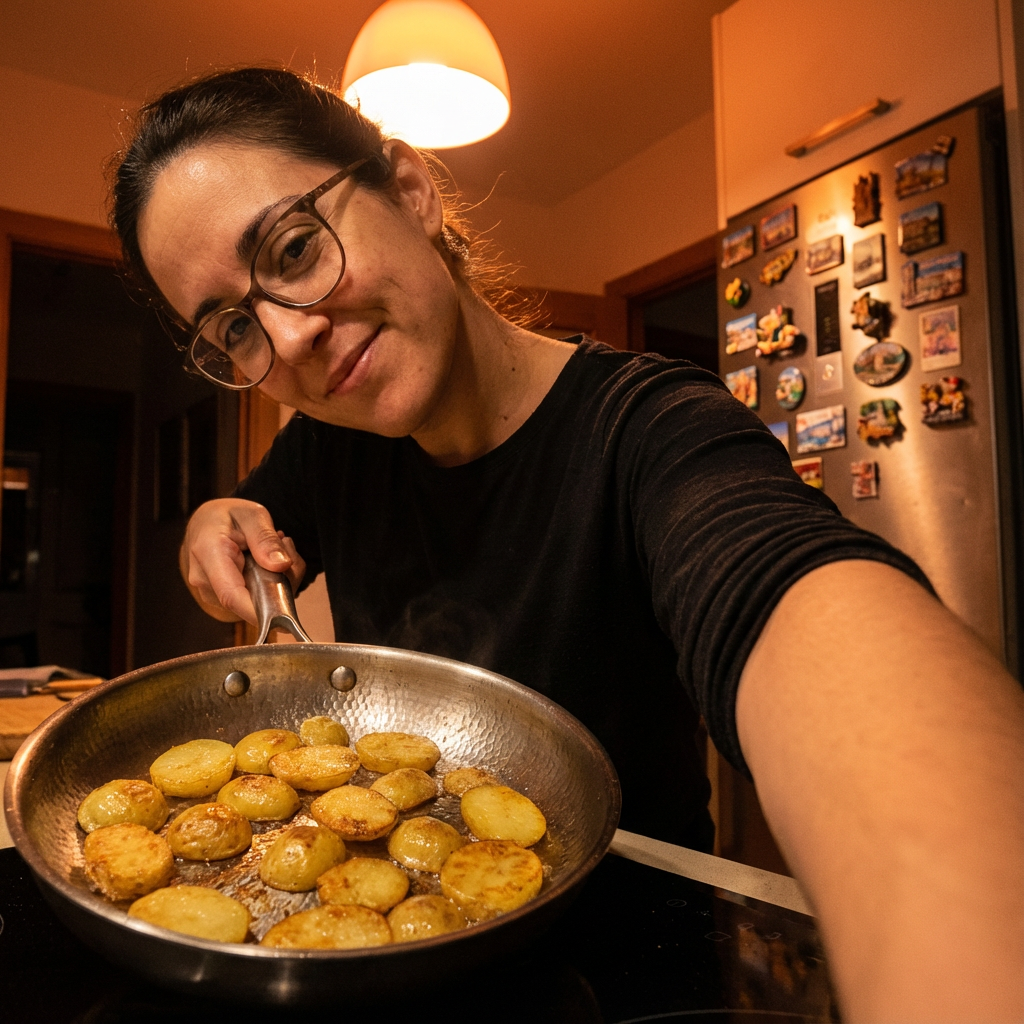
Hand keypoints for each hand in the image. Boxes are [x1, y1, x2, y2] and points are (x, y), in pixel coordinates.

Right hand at [179, 499, 306, 623]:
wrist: (205, 523)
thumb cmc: (227, 517)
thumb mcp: (251, 514)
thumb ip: (265, 538)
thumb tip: (281, 565)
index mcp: (209, 553)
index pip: (232, 594)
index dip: (261, 610)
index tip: (287, 613)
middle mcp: (205, 580)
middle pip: (251, 600)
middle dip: (281, 581)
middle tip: (287, 548)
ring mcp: (212, 593)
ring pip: (257, 602)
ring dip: (278, 581)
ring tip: (275, 550)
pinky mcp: (222, 600)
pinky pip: (255, 600)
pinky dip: (271, 584)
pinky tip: (267, 563)